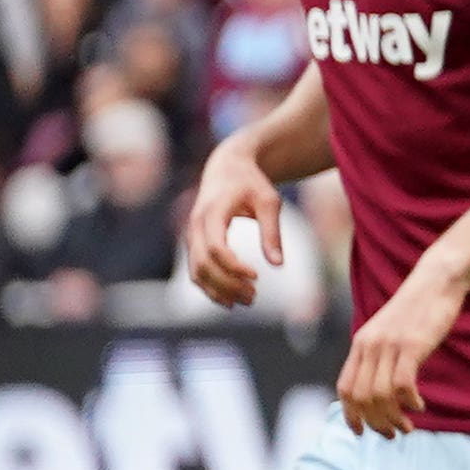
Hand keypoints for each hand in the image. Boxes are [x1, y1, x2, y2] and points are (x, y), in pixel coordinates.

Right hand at [182, 144, 283, 308]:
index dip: (234, 267)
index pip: (217, 248)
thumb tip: (278, 265)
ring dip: (218, 290)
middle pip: (203, 264)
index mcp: (212, 212)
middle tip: (254, 297)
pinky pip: (196, 270)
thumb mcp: (269, 202)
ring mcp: (191, 235)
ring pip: (196, 271)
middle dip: (227, 285)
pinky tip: (230, 299)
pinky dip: (210, 287)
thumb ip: (272, 232)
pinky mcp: (194, 243)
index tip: (258, 276)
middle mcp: (195, 225)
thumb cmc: (251, 184)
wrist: (226, 169)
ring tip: (247, 301)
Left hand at [339, 260, 466, 436]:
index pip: (345, 388)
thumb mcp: (390, 332)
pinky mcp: (412, 345)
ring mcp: (390, 345)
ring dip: (393, 418)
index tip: (362, 432)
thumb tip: (380, 386)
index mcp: (361, 344)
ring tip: (408, 426)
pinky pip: (402, 384)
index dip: (350, 415)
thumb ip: (380, 355)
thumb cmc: (418, 310)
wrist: (436, 281)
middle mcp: (370, 346)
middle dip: (375, 422)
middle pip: (361, 397)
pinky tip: (419, 405)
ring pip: (380, 395)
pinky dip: (409, 402)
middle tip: (392, 434)